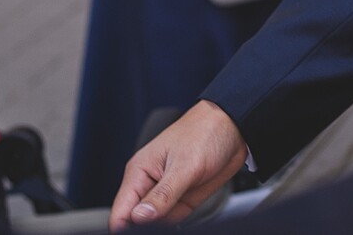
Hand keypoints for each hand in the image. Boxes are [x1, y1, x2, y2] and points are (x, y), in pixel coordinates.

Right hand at [110, 99, 247, 226]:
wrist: (232, 128)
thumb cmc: (204, 133)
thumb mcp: (184, 166)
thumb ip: (162, 195)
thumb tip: (139, 217)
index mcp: (140, 172)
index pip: (120, 210)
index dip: (125, 226)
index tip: (141, 230)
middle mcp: (149, 183)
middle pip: (136, 220)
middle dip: (149, 225)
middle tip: (171, 211)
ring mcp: (166, 192)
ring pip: (157, 222)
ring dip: (170, 219)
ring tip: (185, 198)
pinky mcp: (182, 198)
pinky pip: (175, 218)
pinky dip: (181, 217)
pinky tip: (190, 202)